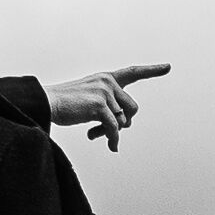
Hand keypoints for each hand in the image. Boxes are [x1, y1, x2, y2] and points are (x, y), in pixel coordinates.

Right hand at [46, 62, 170, 148]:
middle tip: (103, 131)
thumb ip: (109, 108)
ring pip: (123, 121)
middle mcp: (107, 82)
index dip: (151, 71)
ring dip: (112, 132)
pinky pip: (114, 129)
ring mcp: (104, 92)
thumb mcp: (90, 101)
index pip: (132, 73)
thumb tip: (123, 126)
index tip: (168, 67)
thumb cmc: (65, 104)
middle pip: (132, 109)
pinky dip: (113, 140)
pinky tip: (111, 147)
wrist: (47, 102)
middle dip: (122, 124)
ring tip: (94, 134)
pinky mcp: (99, 106)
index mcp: (106, 78)